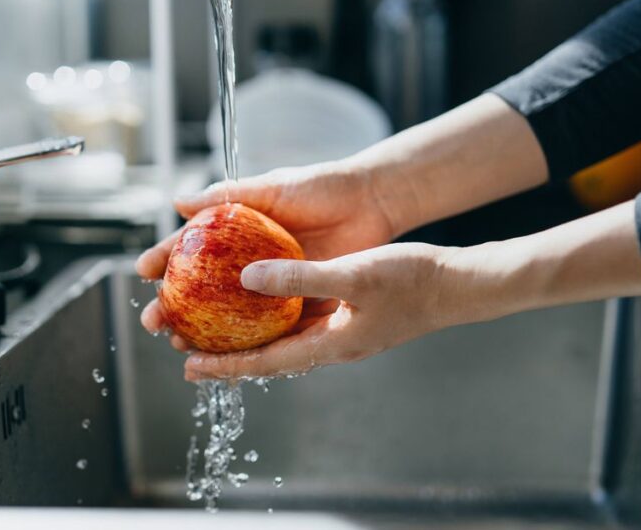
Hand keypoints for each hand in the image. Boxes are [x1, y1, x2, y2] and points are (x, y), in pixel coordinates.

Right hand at [136, 161, 400, 348]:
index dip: (165, 260)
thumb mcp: (273, 188)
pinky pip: (271, 326)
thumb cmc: (322, 187)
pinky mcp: (301, 300)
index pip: (192, 248)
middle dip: (175, 307)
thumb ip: (229, 196)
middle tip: (155, 322)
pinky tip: (228, 356)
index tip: (142, 273)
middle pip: (204, 289)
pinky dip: (249, 342)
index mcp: (239, 231)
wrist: (372, 202)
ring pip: (232, 314)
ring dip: (205, 332)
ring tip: (181, 344)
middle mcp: (252, 261)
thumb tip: (177, 202)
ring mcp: (275, 283)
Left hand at [182, 242, 450, 379]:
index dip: (225, 366)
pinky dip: (274, 318)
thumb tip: (247, 279)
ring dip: (247, 337)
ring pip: (283, 340)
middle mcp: (331, 345)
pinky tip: (260, 302)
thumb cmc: (411, 281)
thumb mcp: (353, 274)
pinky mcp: (349, 317)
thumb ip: (300, 278)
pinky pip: (301, 324)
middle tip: (185, 347)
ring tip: (213, 329)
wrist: (456, 285)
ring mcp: (341, 334)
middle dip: (226, 355)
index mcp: (330, 344)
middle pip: (268, 356)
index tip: (188, 366)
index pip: (266, 363)